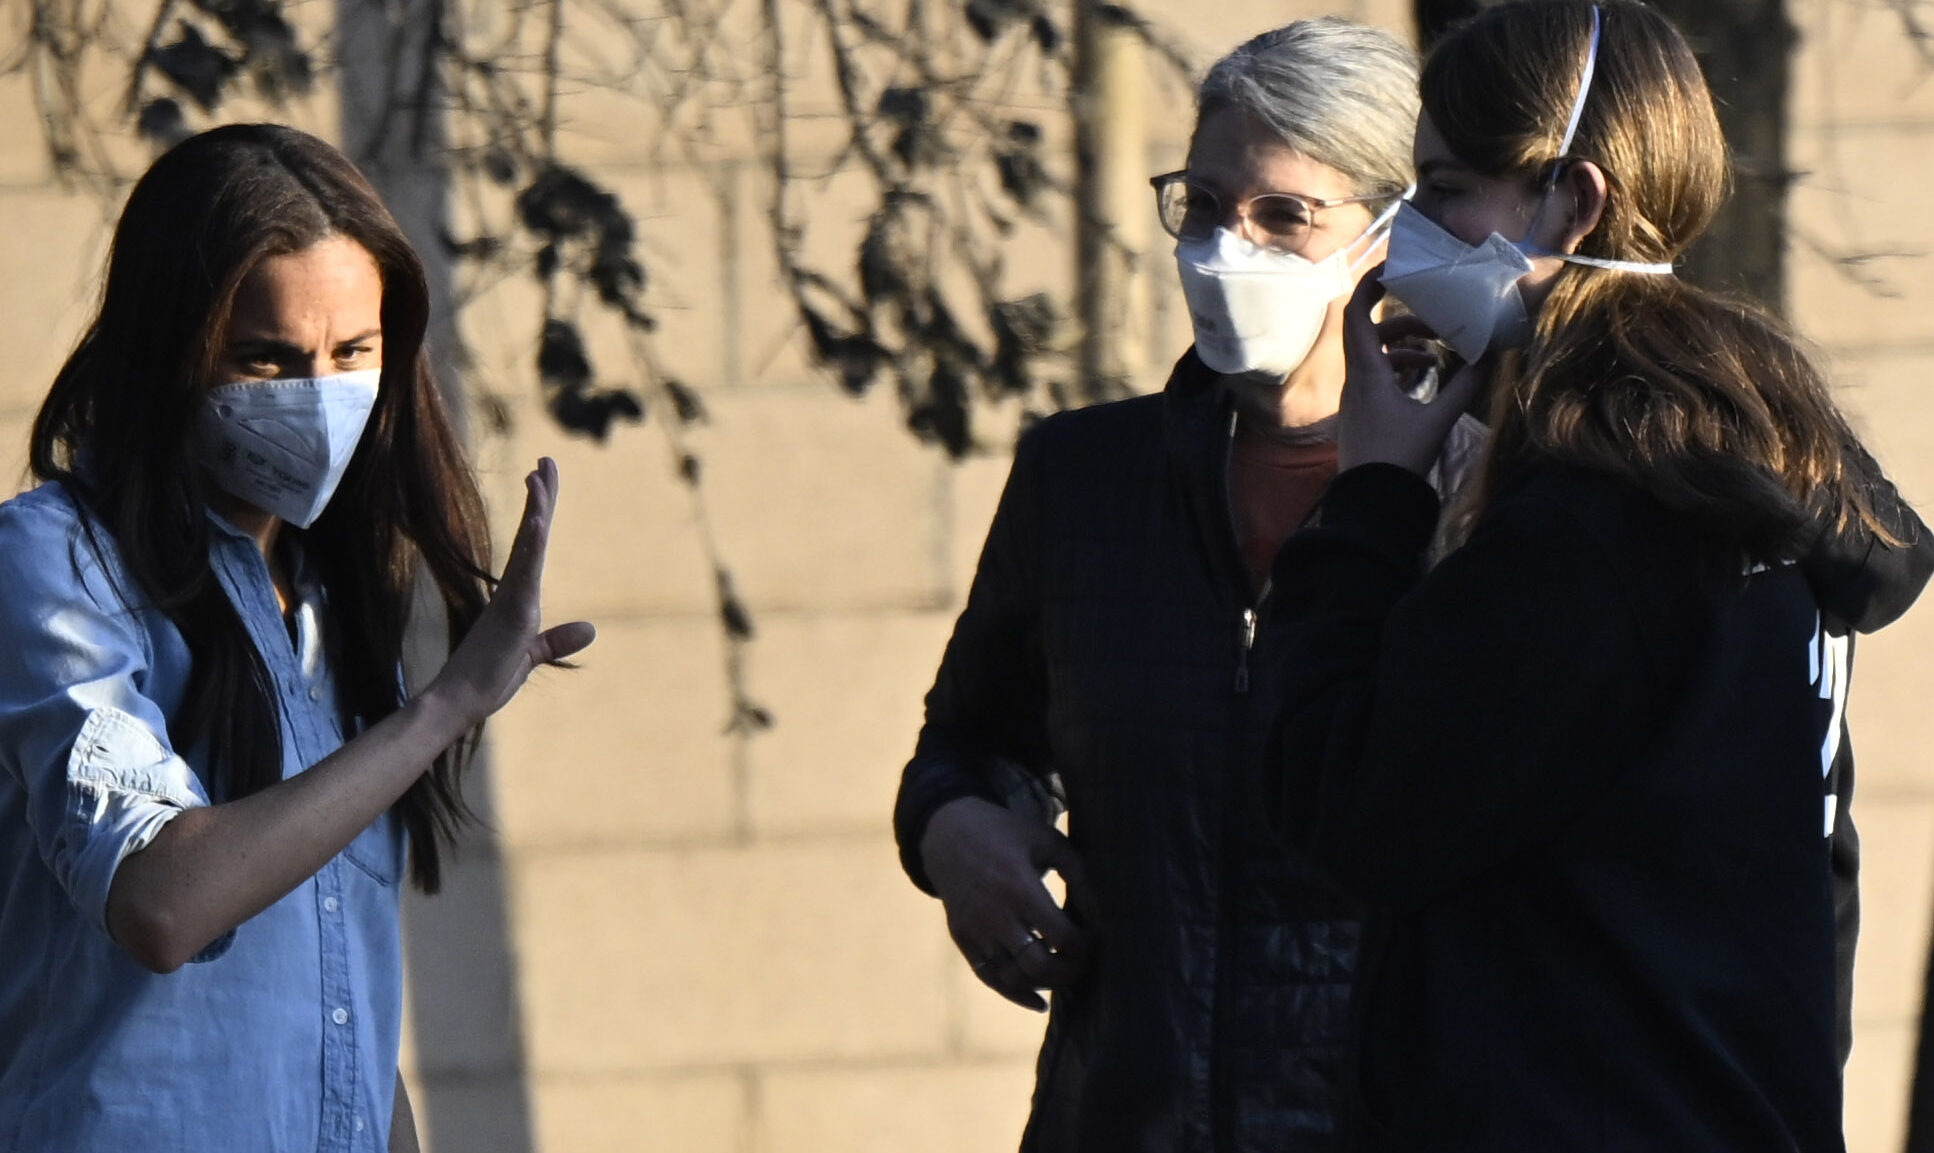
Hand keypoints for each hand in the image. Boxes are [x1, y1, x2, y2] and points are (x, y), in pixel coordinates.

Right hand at [425, 457, 596, 729]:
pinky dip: (532, 546)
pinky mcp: (512, 612)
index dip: (540, 512)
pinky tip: (537, 520)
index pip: (534, 546)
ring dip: (537, 509)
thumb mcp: (532, 655)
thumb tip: (590, 629)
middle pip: (533, 535)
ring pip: (529, 546)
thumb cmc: (486, 679)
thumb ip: (557, 640)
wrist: (459, 702)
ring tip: (541, 473)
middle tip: (546, 460)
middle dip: (541, 496)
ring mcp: (513, 598)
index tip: (542, 478)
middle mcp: (516, 590)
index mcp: (519, 596)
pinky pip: (525, 573)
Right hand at [920, 796, 1093, 1011]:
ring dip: (1045, 981)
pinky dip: (1016, 994)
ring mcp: (976, 931)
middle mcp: (995, 916)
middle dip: (1069, 970)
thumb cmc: (1005, 834)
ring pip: (1014, 977)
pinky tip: (1039, 1001)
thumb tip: (1100, 910)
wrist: (947, 834)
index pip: (1061, 936)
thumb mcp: (1045, 840)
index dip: (1085, 945)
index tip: (1094, 937)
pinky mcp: (963, 939)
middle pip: (1038, 965)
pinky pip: (990, 978)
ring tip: (1063, 970)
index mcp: (1019, 888)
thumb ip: (1077, 872)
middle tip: (1083, 961)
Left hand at [1338, 270, 1488, 475]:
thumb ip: (1466, 385)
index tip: (1394, 269)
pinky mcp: (1361, 413)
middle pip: (1369, 332)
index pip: (1357, 315)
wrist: (1371, 503)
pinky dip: (1397, 369)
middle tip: (1438, 325)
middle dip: (1403, 322)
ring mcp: (1355, 398)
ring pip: (1373, 356)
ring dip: (1403, 347)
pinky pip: (1375, 377)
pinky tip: (1423, 378)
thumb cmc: (1400, 460)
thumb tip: (1494, 353)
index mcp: (1367, 374)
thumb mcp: (1438, 420)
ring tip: (1436, 356)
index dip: (1370, 286)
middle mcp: (1355, 380)